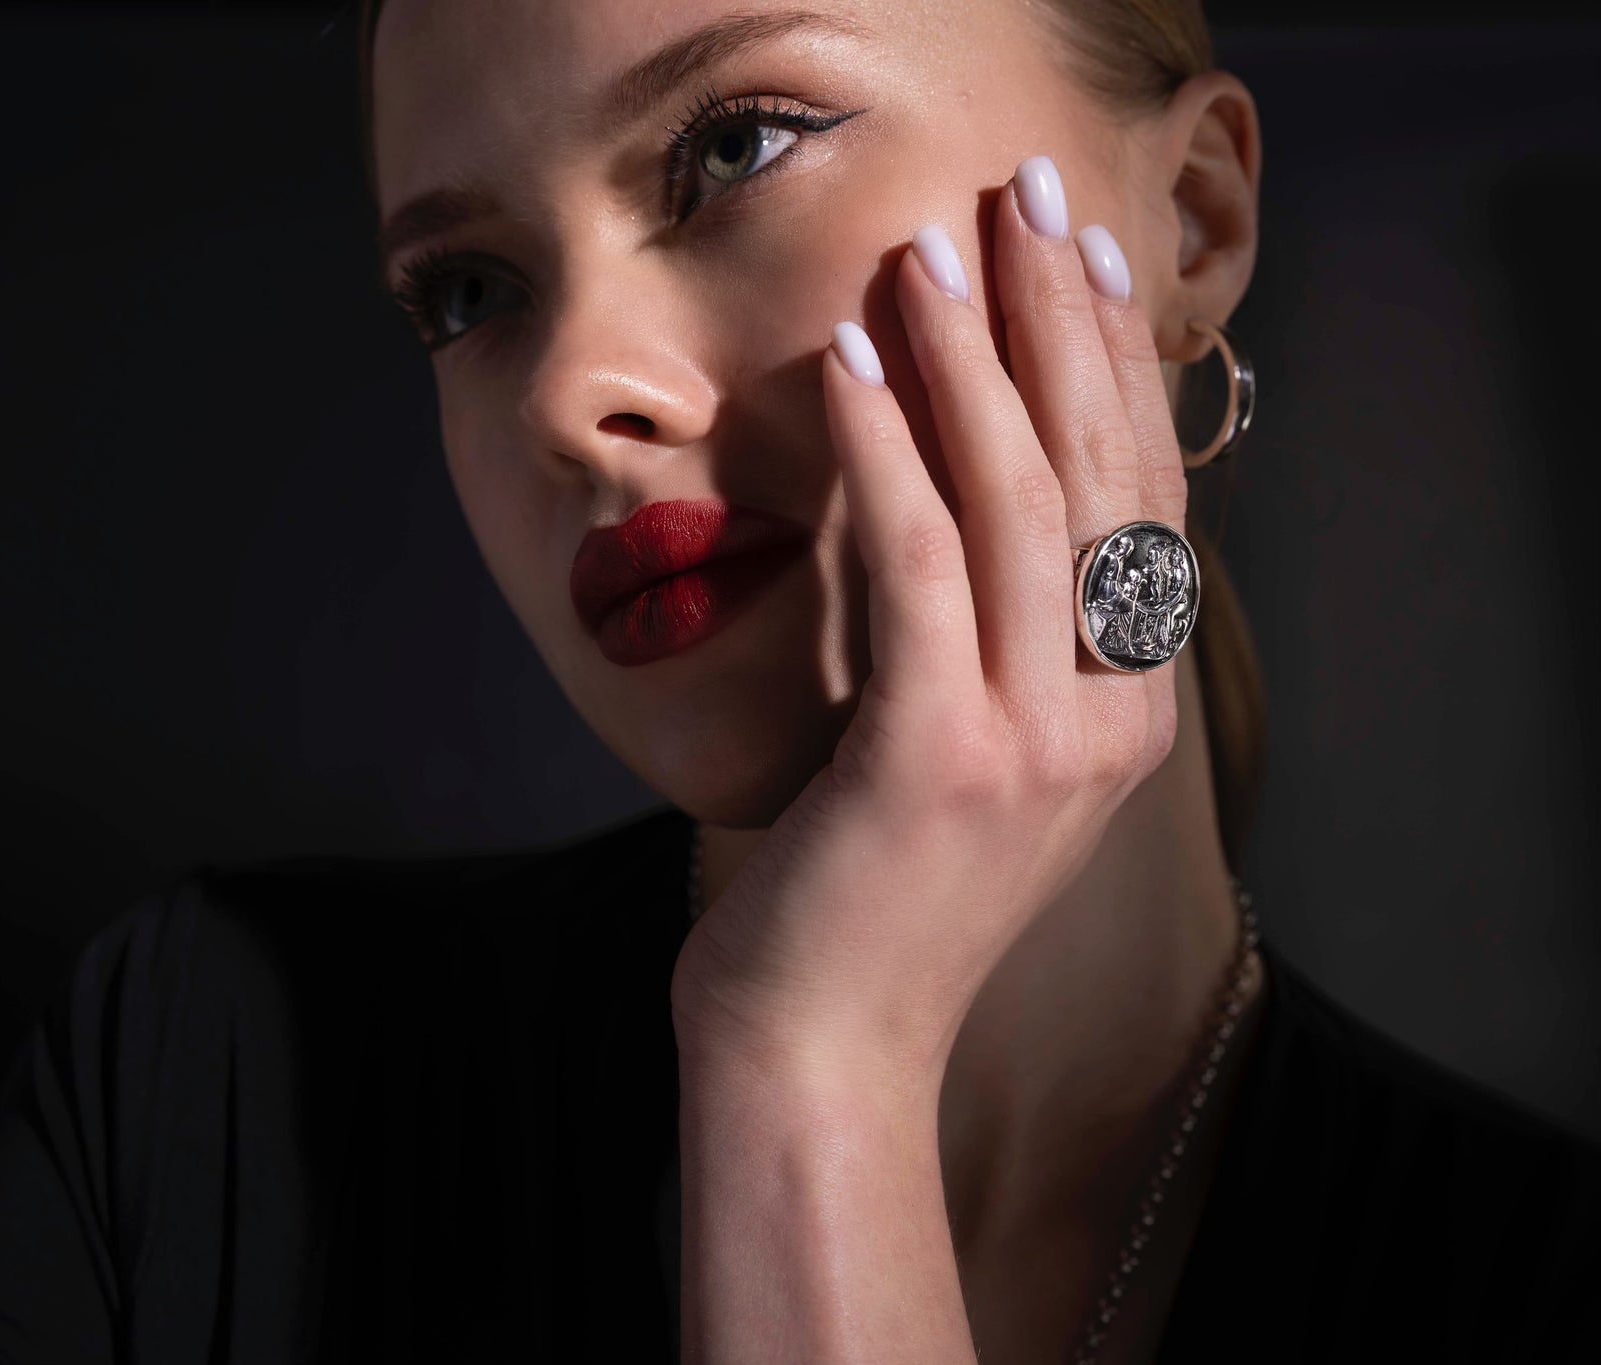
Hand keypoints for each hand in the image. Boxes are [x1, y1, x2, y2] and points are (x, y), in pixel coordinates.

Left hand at [669, 154, 1188, 1078]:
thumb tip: (953, 490)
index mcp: (1126, 713)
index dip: (1116, 368)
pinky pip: (922, 556)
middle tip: (1025, 198)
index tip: (1081, 255)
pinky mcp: (942, 752)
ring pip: (1022, 498)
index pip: (1139, 501)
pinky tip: (854, 355)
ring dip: (972, 354)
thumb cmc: (867, 893)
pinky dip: (889, 444)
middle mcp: (1111, 719)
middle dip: (1062, 322)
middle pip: (1102, 475)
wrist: (821, 1044)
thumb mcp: (961, 754)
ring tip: (932, 246)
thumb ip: (990, 641)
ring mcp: (1038, 739)